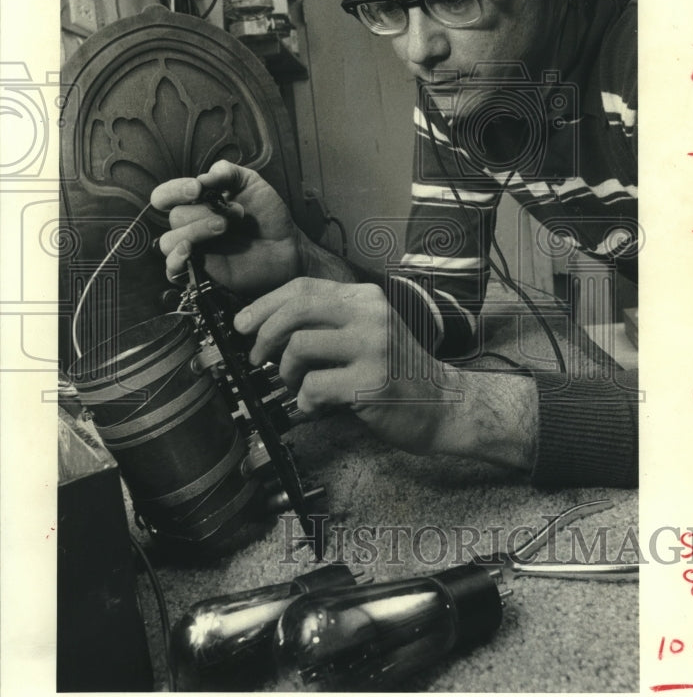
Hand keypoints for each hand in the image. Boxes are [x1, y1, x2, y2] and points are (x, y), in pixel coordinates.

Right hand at [150, 161, 299, 295]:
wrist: (287, 246)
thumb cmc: (268, 215)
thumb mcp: (251, 183)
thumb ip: (227, 172)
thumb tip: (204, 176)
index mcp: (198, 203)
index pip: (166, 196)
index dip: (174, 190)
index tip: (197, 189)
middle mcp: (192, 225)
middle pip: (175, 217)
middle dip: (203, 212)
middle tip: (236, 214)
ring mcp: (195, 250)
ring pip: (169, 242)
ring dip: (194, 232)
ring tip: (223, 228)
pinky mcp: (200, 273)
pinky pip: (172, 271)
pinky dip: (175, 261)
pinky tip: (191, 252)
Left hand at [233, 277, 537, 468]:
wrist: (446, 404)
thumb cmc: (398, 373)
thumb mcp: (367, 333)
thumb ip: (328, 324)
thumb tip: (269, 328)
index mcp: (365, 298)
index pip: (302, 288)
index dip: (263, 305)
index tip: (242, 324)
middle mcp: (370, 315)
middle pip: (295, 309)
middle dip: (264, 334)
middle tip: (257, 358)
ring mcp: (372, 347)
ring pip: (298, 347)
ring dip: (286, 373)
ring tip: (296, 387)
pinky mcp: (370, 383)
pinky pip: (314, 387)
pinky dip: (305, 403)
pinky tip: (316, 408)